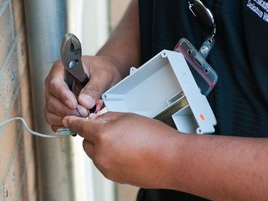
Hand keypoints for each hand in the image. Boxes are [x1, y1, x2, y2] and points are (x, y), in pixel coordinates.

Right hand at [44, 55, 121, 130]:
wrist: (107, 73)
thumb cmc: (103, 69)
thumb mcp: (103, 75)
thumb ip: (94, 88)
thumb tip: (84, 102)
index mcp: (62, 69)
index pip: (55, 84)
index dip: (63, 96)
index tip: (74, 105)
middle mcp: (56, 83)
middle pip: (51, 100)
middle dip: (67, 110)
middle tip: (84, 113)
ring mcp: (56, 96)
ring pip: (50, 112)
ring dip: (66, 119)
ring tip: (83, 117)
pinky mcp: (59, 107)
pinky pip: (54, 119)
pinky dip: (64, 124)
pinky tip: (76, 124)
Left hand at [63, 112, 182, 187]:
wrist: (171, 160)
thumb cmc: (156, 137)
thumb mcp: (129, 117)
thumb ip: (108, 117)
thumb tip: (97, 120)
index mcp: (103, 135)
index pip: (80, 127)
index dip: (73, 122)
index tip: (69, 121)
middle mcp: (101, 154)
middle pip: (87, 142)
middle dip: (93, 135)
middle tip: (109, 129)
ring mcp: (107, 168)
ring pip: (96, 154)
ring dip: (102, 146)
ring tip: (124, 142)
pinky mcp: (115, 177)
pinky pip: (105, 164)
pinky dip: (110, 157)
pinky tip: (127, 152)